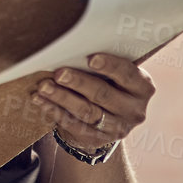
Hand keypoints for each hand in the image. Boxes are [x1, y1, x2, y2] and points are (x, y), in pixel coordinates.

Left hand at [30, 54, 154, 150]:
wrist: (107, 122)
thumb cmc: (108, 84)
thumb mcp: (116, 75)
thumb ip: (104, 63)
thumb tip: (74, 43)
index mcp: (142, 87)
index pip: (128, 74)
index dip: (110, 66)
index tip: (90, 58)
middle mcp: (134, 110)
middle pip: (103, 94)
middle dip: (78, 82)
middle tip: (58, 73)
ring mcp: (117, 128)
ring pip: (86, 111)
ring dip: (62, 97)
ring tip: (43, 86)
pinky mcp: (97, 139)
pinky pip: (73, 124)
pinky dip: (54, 110)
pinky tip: (40, 100)